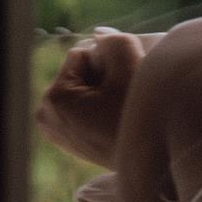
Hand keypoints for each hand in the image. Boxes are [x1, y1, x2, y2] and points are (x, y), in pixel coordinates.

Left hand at [35, 26, 153, 166]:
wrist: (155, 166)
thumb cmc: (142, 117)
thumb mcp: (132, 68)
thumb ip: (114, 41)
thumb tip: (100, 34)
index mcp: (53, 98)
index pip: (82, 55)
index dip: (108, 63)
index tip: (123, 85)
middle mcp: (46, 115)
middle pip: (81, 74)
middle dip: (104, 79)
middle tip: (125, 99)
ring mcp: (56, 132)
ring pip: (85, 91)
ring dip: (105, 94)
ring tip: (122, 112)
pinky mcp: (69, 142)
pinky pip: (86, 109)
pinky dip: (102, 110)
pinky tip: (116, 122)